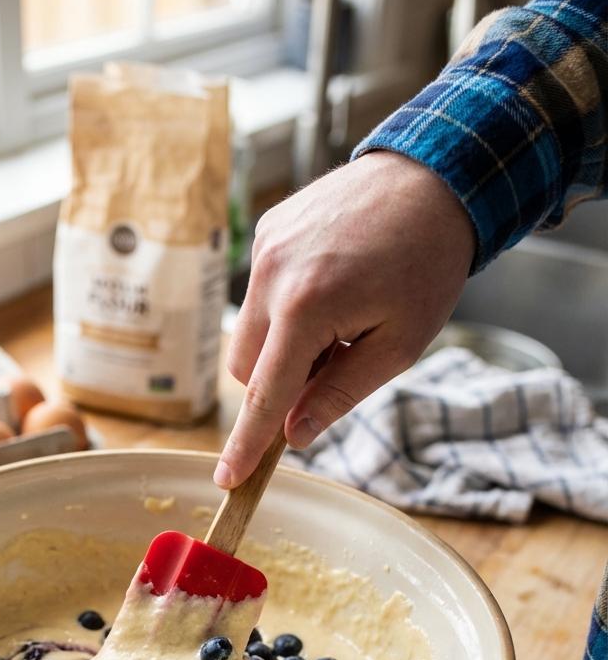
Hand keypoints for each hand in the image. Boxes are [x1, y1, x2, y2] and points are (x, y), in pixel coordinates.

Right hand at [214, 151, 475, 487]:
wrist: (431, 178)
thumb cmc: (425, 264)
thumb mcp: (398, 344)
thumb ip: (340, 394)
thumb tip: (296, 436)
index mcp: (306, 308)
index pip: (264, 395)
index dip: (246, 445)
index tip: (227, 481)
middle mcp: (271, 275)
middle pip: (246, 368)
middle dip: (278, 384)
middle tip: (336, 364)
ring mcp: (263, 248)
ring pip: (249, 333)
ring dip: (282, 346)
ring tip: (338, 319)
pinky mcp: (265, 231)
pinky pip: (259, 293)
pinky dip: (284, 308)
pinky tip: (329, 285)